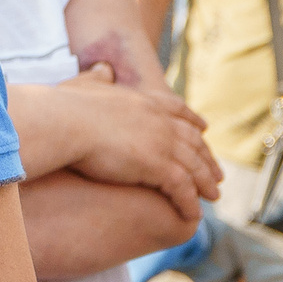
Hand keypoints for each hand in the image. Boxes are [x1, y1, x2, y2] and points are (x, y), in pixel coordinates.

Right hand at [57, 69, 221, 217]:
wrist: (65, 122)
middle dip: (208, 157)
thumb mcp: (85, 86)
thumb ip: (97, 78)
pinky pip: (182, 188)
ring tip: (214, 196)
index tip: (204, 129)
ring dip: (206, 183)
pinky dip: (190, 201)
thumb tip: (103, 68)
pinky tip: (194, 213)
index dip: (194, 121)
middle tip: (217, 172)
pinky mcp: (157, 165)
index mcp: (144, 102)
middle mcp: (160, 121)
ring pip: (194, 166)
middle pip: (194, 141)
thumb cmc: (66, 107)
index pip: (178, 110)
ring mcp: (162, 142)